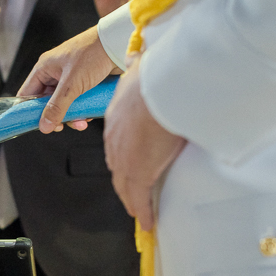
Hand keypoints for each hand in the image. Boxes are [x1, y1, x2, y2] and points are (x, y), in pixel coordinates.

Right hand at [18, 26, 117, 132]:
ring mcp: (69, 78)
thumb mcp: (72, 84)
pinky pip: (76, 101)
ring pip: (63, 104)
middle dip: (55, 116)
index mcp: (44, 68)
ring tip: (82, 123)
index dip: (29, 111)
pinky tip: (89, 115)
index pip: (27, 94)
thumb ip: (57, 106)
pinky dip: (81, 110)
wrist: (118, 44)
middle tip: (63, 126)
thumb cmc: (92, 54)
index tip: (37, 125)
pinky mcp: (84, 82)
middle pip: (46, 102)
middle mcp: (54, 73)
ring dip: (71, 116)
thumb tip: (44, 126)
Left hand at [104, 54, 186, 229]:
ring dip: (133, 200)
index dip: (122, 155)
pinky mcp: (140, 172)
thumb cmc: (154, 78)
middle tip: (132, 194)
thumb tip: (135, 53)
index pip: (116, 143)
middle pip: (118, 167)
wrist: (160, 91)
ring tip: (139, 211)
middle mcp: (116, 142)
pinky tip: (147, 222)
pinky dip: (144, 212)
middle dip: (125, 182)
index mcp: (115, 119)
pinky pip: (141, 198)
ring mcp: (126, 159)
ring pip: (127, 186)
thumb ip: (136, 65)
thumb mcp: (139, 68)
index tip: (128, 163)